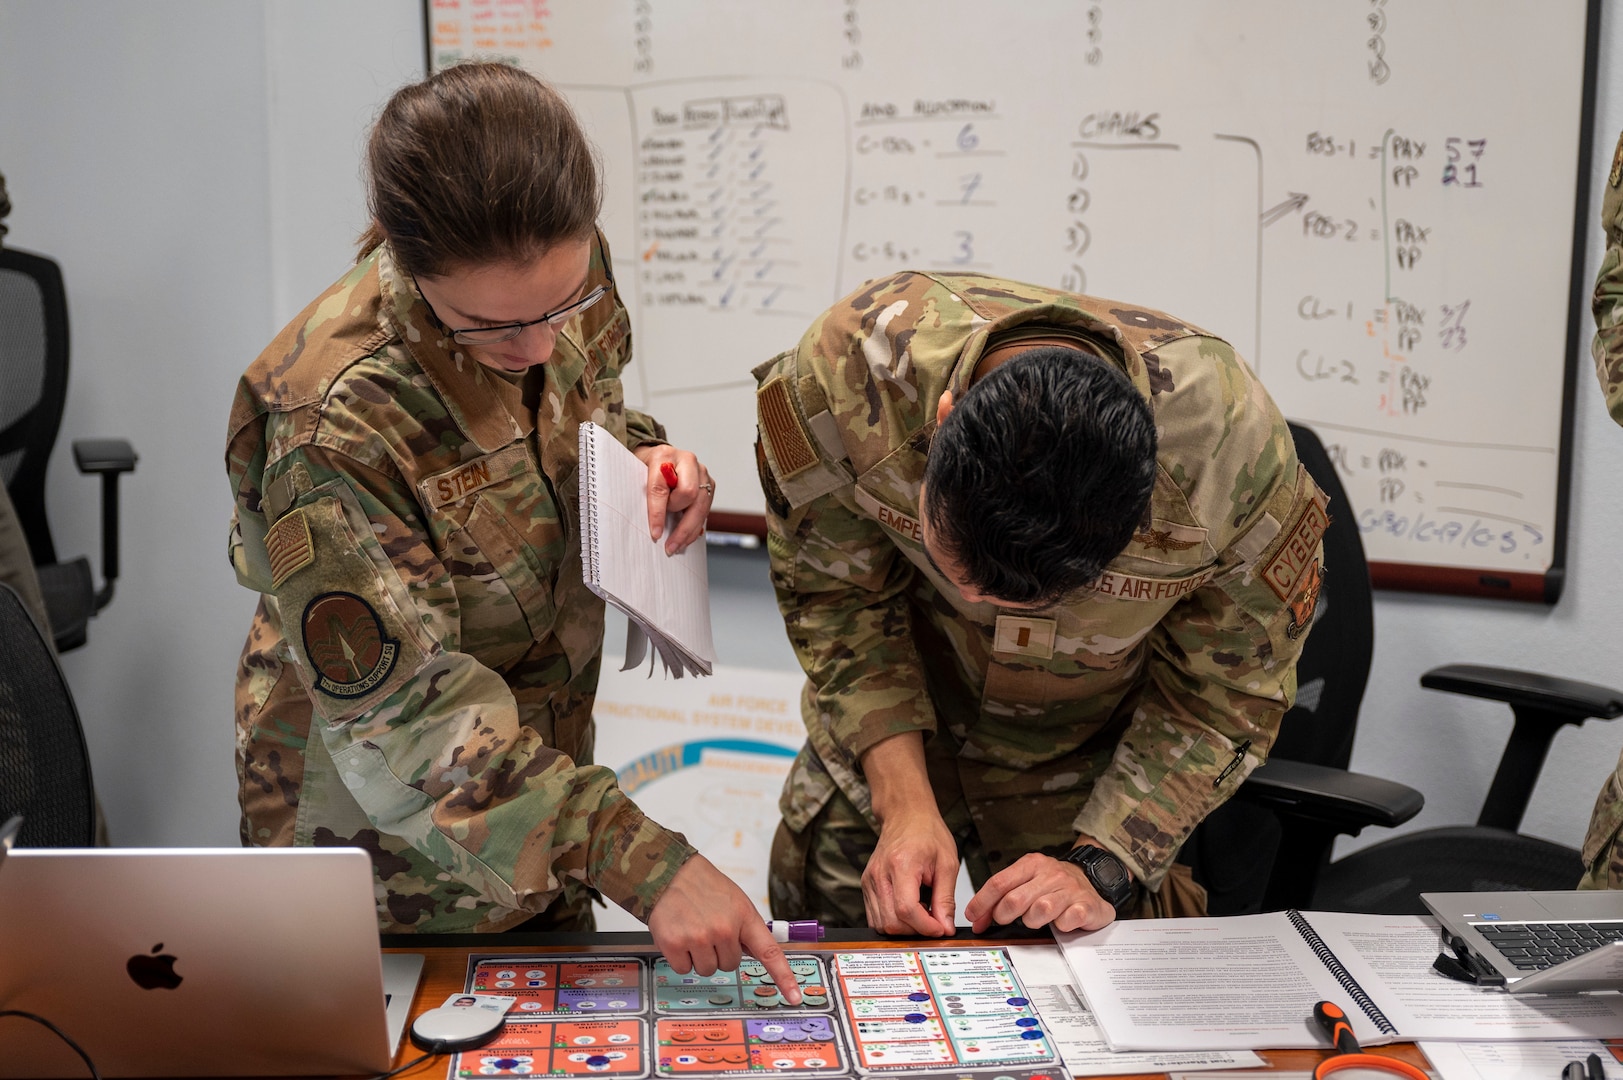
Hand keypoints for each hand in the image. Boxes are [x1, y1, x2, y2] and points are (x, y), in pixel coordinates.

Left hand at [632, 444, 713, 553]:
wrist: (660, 457)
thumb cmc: (647, 466)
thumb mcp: (637, 474)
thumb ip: (643, 492)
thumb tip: (645, 523)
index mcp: (665, 456)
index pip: (661, 488)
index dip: (657, 513)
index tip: (655, 533)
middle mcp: (687, 461)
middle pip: (689, 495)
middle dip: (680, 523)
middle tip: (669, 544)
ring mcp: (701, 473)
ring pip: (701, 506)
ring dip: (689, 530)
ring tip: (677, 546)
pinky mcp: (709, 485)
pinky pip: (705, 510)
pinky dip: (695, 527)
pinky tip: (686, 537)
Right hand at [647, 854, 801, 1003]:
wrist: (670, 873)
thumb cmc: (706, 888)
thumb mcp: (736, 902)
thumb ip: (746, 929)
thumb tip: (752, 954)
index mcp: (744, 917)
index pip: (769, 952)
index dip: (784, 977)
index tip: (794, 997)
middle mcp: (724, 929)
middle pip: (730, 965)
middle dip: (720, 952)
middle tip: (708, 929)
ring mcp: (699, 938)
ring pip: (707, 970)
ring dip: (700, 956)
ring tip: (692, 930)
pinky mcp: (674, 944)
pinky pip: (684, 969)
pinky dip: (680, 958)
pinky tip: (679, 935)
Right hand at [862, 809, 959, 936]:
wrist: (906, 815)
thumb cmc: (927, 832)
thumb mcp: (947, 863)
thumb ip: (946, 898)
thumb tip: (945, 927)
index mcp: (900, 864)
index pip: (906, 909)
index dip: (925, 926)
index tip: (940, 928)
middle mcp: (879, 874)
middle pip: (891, 921)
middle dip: (916, 930)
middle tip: (934, 922)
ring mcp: (869, 880)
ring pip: (881, 923)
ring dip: (904, 928)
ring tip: (922, 913)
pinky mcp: (866, 885)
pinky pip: (876, 916)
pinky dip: (893, 921)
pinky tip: (909, 909)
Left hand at [963, 852, 1117, 934]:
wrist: (1092, 880)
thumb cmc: (1054, 884)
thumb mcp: (1027, 880)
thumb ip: (1002, 895)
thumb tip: (977, 917)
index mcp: (1032, 864)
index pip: (999, 883)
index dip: (982, 902)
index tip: (972, 916)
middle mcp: (1051, 874)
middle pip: (1015, 899)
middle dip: (1003, 915)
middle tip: (1004, 921)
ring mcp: (1070, 889)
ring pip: (1040, 910)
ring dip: (1032, 921)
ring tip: (1036, 919)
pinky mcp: (1087, 905)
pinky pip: (1067, 921)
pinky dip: (1060, 926)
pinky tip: (1060, 923)